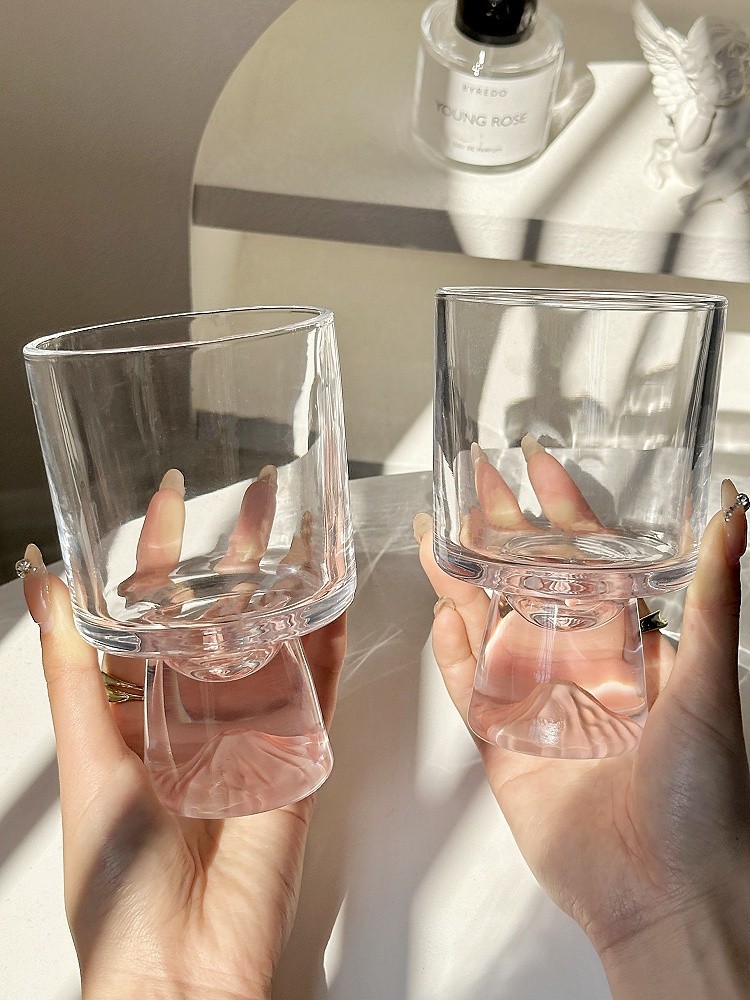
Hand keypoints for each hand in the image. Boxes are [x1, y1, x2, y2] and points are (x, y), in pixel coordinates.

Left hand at [21, 471, 345, 999]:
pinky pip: (320, 682)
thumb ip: (69, 668)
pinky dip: (330, 636)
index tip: (166, 495)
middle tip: (252, 492)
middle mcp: (197, 711)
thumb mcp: (83, 760)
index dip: (158, 554)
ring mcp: (252, 727)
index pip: (151, 611)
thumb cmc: (118, 882)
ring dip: (285, 582)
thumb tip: (40, 582)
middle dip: (234, 553)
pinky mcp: (298, 751)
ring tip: (297, 525)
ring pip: (273, 636)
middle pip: (220, 615)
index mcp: (137, 710)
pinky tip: (336, 593)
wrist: (180, 972)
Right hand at [416, 449, 749, 998]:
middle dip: (497, 531)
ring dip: (461, 580)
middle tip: (469, 483)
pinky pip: (467, 688)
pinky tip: (440, 619)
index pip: (586, 558)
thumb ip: (714, 593)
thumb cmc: (703, 795)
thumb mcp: (710, 682)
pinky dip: (449, 655)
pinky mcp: (504, 741)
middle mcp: (579, 663)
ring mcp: (538, 699)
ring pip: (487, 625)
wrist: (665, 891)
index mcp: (627, 643)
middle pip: (526, 581)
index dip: (560, 509)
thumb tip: (733, 511)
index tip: (537, 463)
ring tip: (435, 535)